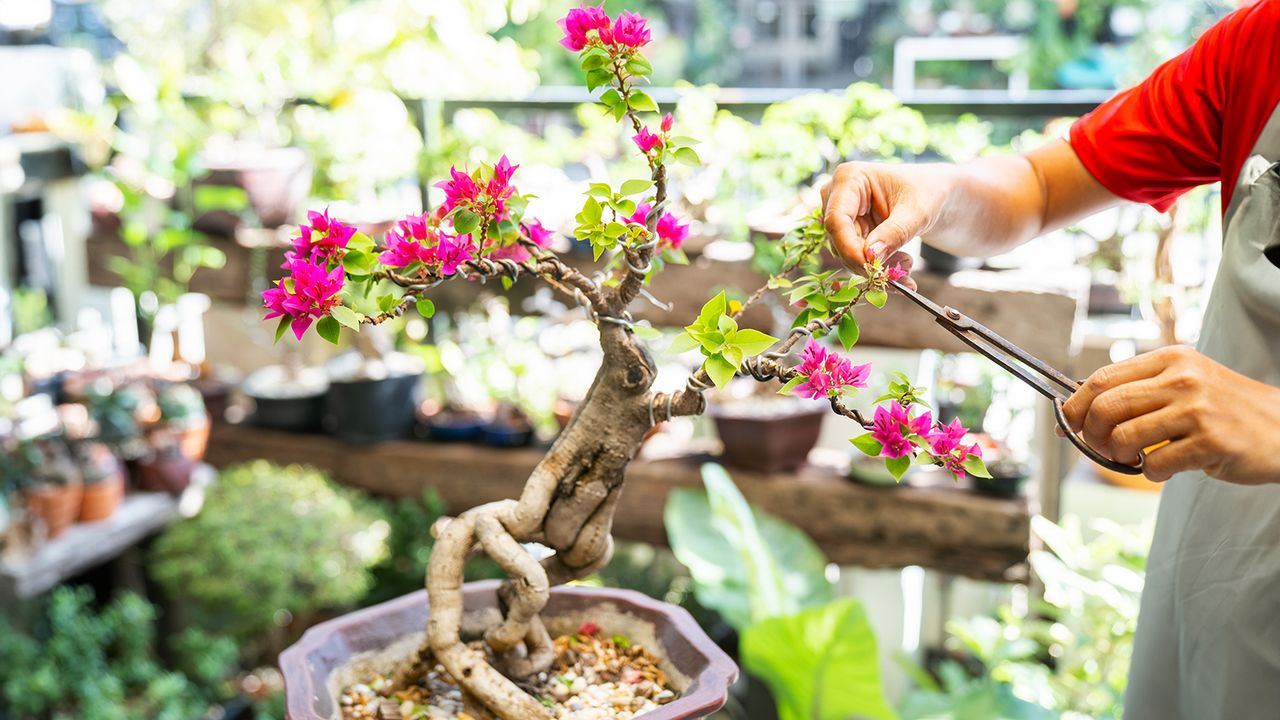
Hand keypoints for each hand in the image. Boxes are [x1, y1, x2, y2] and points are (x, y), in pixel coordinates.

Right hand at [820, 161, 956, 268]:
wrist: (933, 195)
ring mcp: (839, 214)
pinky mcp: (847, 232)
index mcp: (849, 178)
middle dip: (867, 262)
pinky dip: (878, 267)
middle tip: (899, 277)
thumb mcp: (917, 212)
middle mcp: (836, 195)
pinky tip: (900, 265)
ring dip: (875, 267)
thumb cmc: (927, 193)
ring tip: (907, 265)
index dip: (849, 248)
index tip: (871, 270)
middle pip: (838, 239)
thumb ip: (895, 233)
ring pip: (845, 253)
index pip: (837, 219)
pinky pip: (855, 257)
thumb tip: (870, 256)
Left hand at [1061, 345, 1279, 484]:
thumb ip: (1138, 390)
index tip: (1066, 424)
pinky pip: (1155, 465)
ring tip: (1136, 458)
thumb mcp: (1185, 383)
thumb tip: (1076, 411)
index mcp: (1171, 359)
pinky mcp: (1211, 443)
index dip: (1075, 405)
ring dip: (1120, 457)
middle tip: (1102, 447)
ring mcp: (1198, 410)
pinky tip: (1166, 468)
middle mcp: (1183, 379)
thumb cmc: (1224, 409)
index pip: (1102, 378)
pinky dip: (1151, 473)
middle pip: (1106, 407)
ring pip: (1125, 437)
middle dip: (1093, 434)